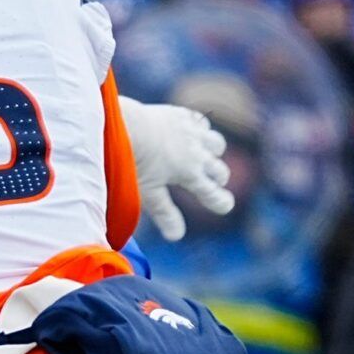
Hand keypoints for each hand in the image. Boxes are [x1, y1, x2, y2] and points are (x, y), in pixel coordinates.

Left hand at [120, 97, 234, 241]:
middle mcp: (197, 153)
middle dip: (219, 178)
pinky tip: (194, 133)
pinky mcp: (182, 116)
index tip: (225, 206)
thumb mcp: (148, 193)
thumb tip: (176, 236)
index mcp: (190, 174)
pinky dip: (202, 131)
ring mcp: (192, 133)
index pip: (211, 192)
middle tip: (216, 182)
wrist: (128, 125)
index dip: (219, 202)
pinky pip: (202, 123)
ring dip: (215, 153)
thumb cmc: (136, 162)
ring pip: (217, 144)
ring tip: (208, 157)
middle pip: (219, 169)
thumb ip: (165, 213)